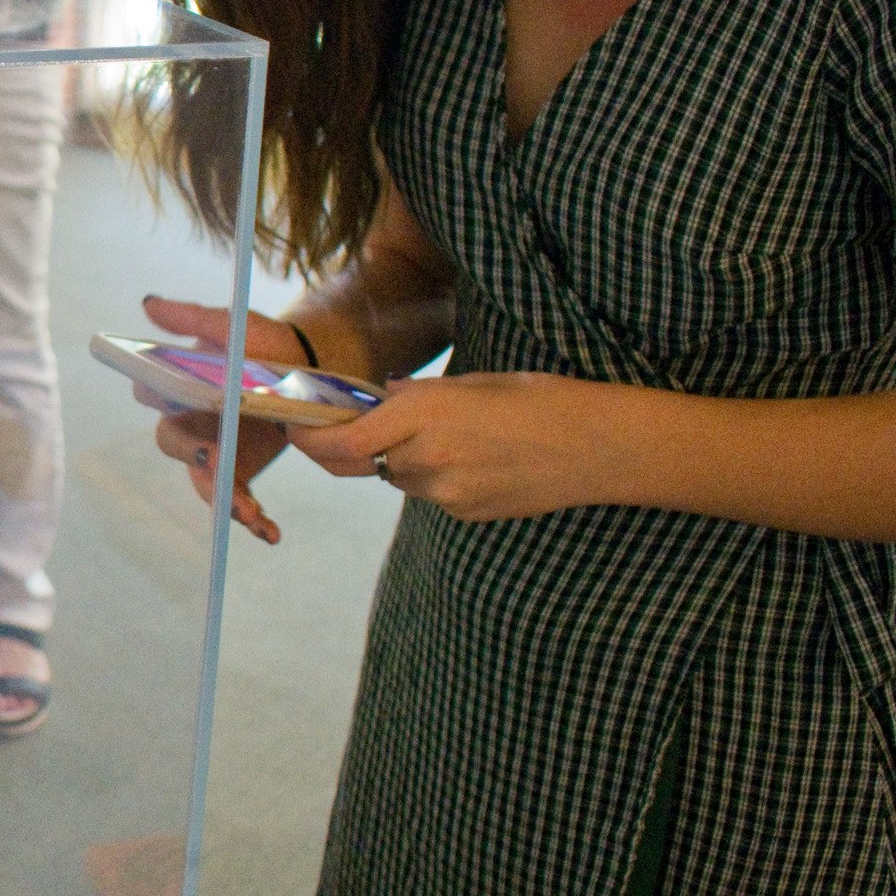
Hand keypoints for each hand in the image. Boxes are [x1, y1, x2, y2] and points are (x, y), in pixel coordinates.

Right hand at [139, 295, 297, 544]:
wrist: (310, 367)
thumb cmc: (264, 343)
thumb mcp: (232, 325)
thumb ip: (191, 318)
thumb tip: (148, 303)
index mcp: (179, 385)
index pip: (153, 395)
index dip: (161, 403)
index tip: (179, 403)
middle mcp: (189, 421)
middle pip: (173, 444)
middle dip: (192, 456)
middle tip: (216, 460)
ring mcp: (214, 451)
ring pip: (203, 481)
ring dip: (223, 500)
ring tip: (249, 515)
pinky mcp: (240, 472)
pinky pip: (237, 501)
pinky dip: (251, 520)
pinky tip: (270, 533)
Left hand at [289, 370, 618, 521]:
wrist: (599, 447)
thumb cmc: (542, 400)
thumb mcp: (474, 382)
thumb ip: (419, 394)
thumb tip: (384, 398)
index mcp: (425, 412)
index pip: (342, 439)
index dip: (311, 437)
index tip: (296, 426)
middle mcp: (427, 457)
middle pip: (361, 461)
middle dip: (346, 447)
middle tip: (343, 428)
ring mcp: (446, 492)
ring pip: (396, 478)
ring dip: (398, 459)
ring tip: (446, 435)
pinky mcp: (466, 513)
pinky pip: (430, 494)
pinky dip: (433, 476)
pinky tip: (474, 457)